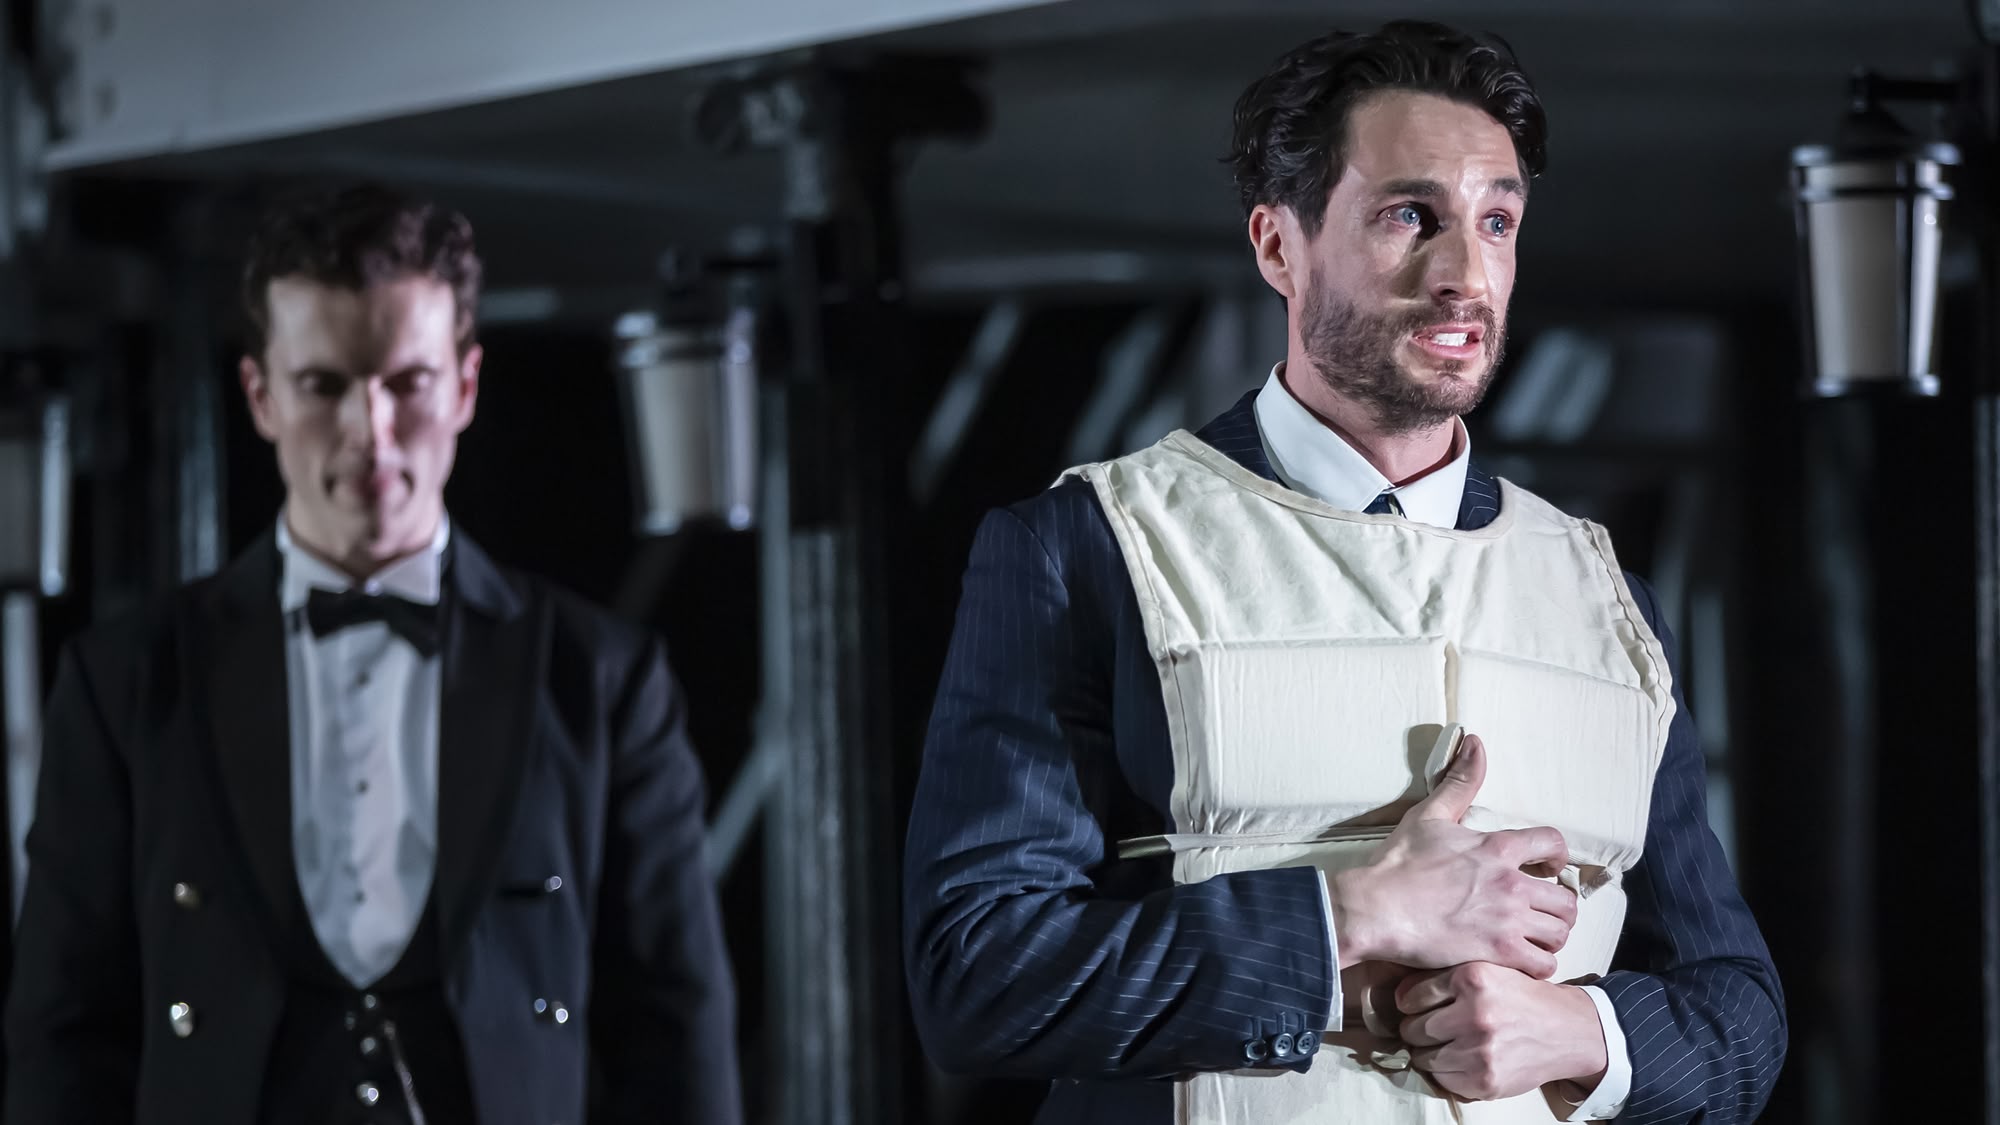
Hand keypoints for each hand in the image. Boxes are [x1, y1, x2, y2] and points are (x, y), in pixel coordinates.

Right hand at [1329, 734, 1575, 977]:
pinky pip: (1543, 965)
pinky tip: (1521, 961)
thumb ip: (1460, 781)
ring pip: (1560, 932)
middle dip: (1558, 906)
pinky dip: (1538, 964)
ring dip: (1550, 936)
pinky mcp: (1497, 953)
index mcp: (1499, 847)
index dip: (1557, 856)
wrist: (1375, 908)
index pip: (1554, 844)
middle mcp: (1511, 884)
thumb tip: (1475, 742)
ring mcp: (1507, 921)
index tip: (1548, 867)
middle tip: (1541, 911)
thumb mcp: (1429, 815)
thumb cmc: (1399, 863)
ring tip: (1534, 938)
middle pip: (1566, 899)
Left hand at [1396, 962, 1608, 1101]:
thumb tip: (1397, 994)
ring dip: (1429, 1052)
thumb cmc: (1519, 996)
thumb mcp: (1488, 969)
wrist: (1566, 1030)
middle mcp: (1476, 1013)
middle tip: (1429, 1026)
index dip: (1409, 1002)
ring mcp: (1480, 1050)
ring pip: (1423, 1057)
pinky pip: (1442, 1079)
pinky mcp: (1485, 1080)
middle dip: (1416, 1028)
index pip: (1409, 996)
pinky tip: (1462, 1058)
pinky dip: (1446, 1072)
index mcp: (1472, 977)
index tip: (1415, 1006)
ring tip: (1446, 1043)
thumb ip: (1446, 975)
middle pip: (1413, 1028)